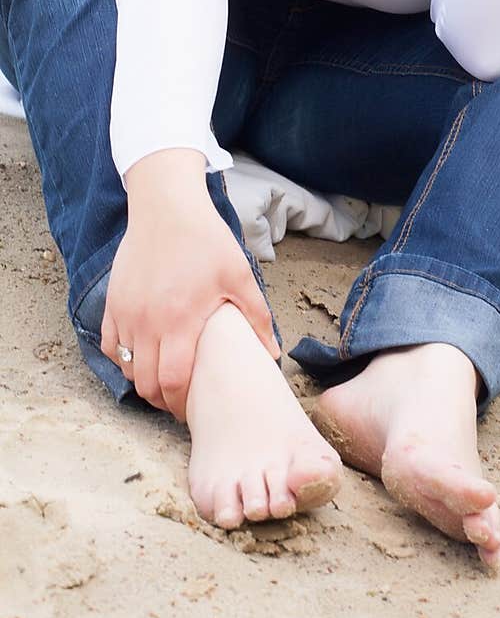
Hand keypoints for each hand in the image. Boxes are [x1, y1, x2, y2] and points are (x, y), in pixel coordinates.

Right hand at [100, 197, 279, 420]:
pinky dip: (122, 359)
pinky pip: (110, 346)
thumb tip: (272, 353)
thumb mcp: (239, 275)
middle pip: (146, 383)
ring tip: (162, 379)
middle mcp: (146, 322)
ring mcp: (125, 314)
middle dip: (162, 400)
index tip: (191, 409)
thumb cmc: (206, 240)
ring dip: (143, 380)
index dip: (180, 404)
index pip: (173, 382)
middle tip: (178, 401)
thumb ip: (256, 317)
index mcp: (179, 320)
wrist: (167, 208)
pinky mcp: (112, 303)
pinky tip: (141, 357)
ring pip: (126, 368)